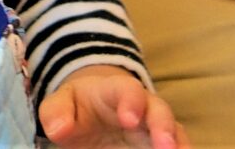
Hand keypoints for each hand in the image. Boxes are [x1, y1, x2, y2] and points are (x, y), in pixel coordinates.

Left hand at [40, 65, 186, 148]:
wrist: (94, 111)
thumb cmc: (78, 107)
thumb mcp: (61, 103)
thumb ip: (56, 111)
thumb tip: (57, 129)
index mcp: (116, 91)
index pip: (127, 90)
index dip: (131, 102)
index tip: (129, 119)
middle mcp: (143, 106)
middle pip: (160, 110)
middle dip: (163, 126)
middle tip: (165, 145)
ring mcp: (154, 127)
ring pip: (175, 131)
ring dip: (178, 143)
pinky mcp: (159, 144)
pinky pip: (175, 146)